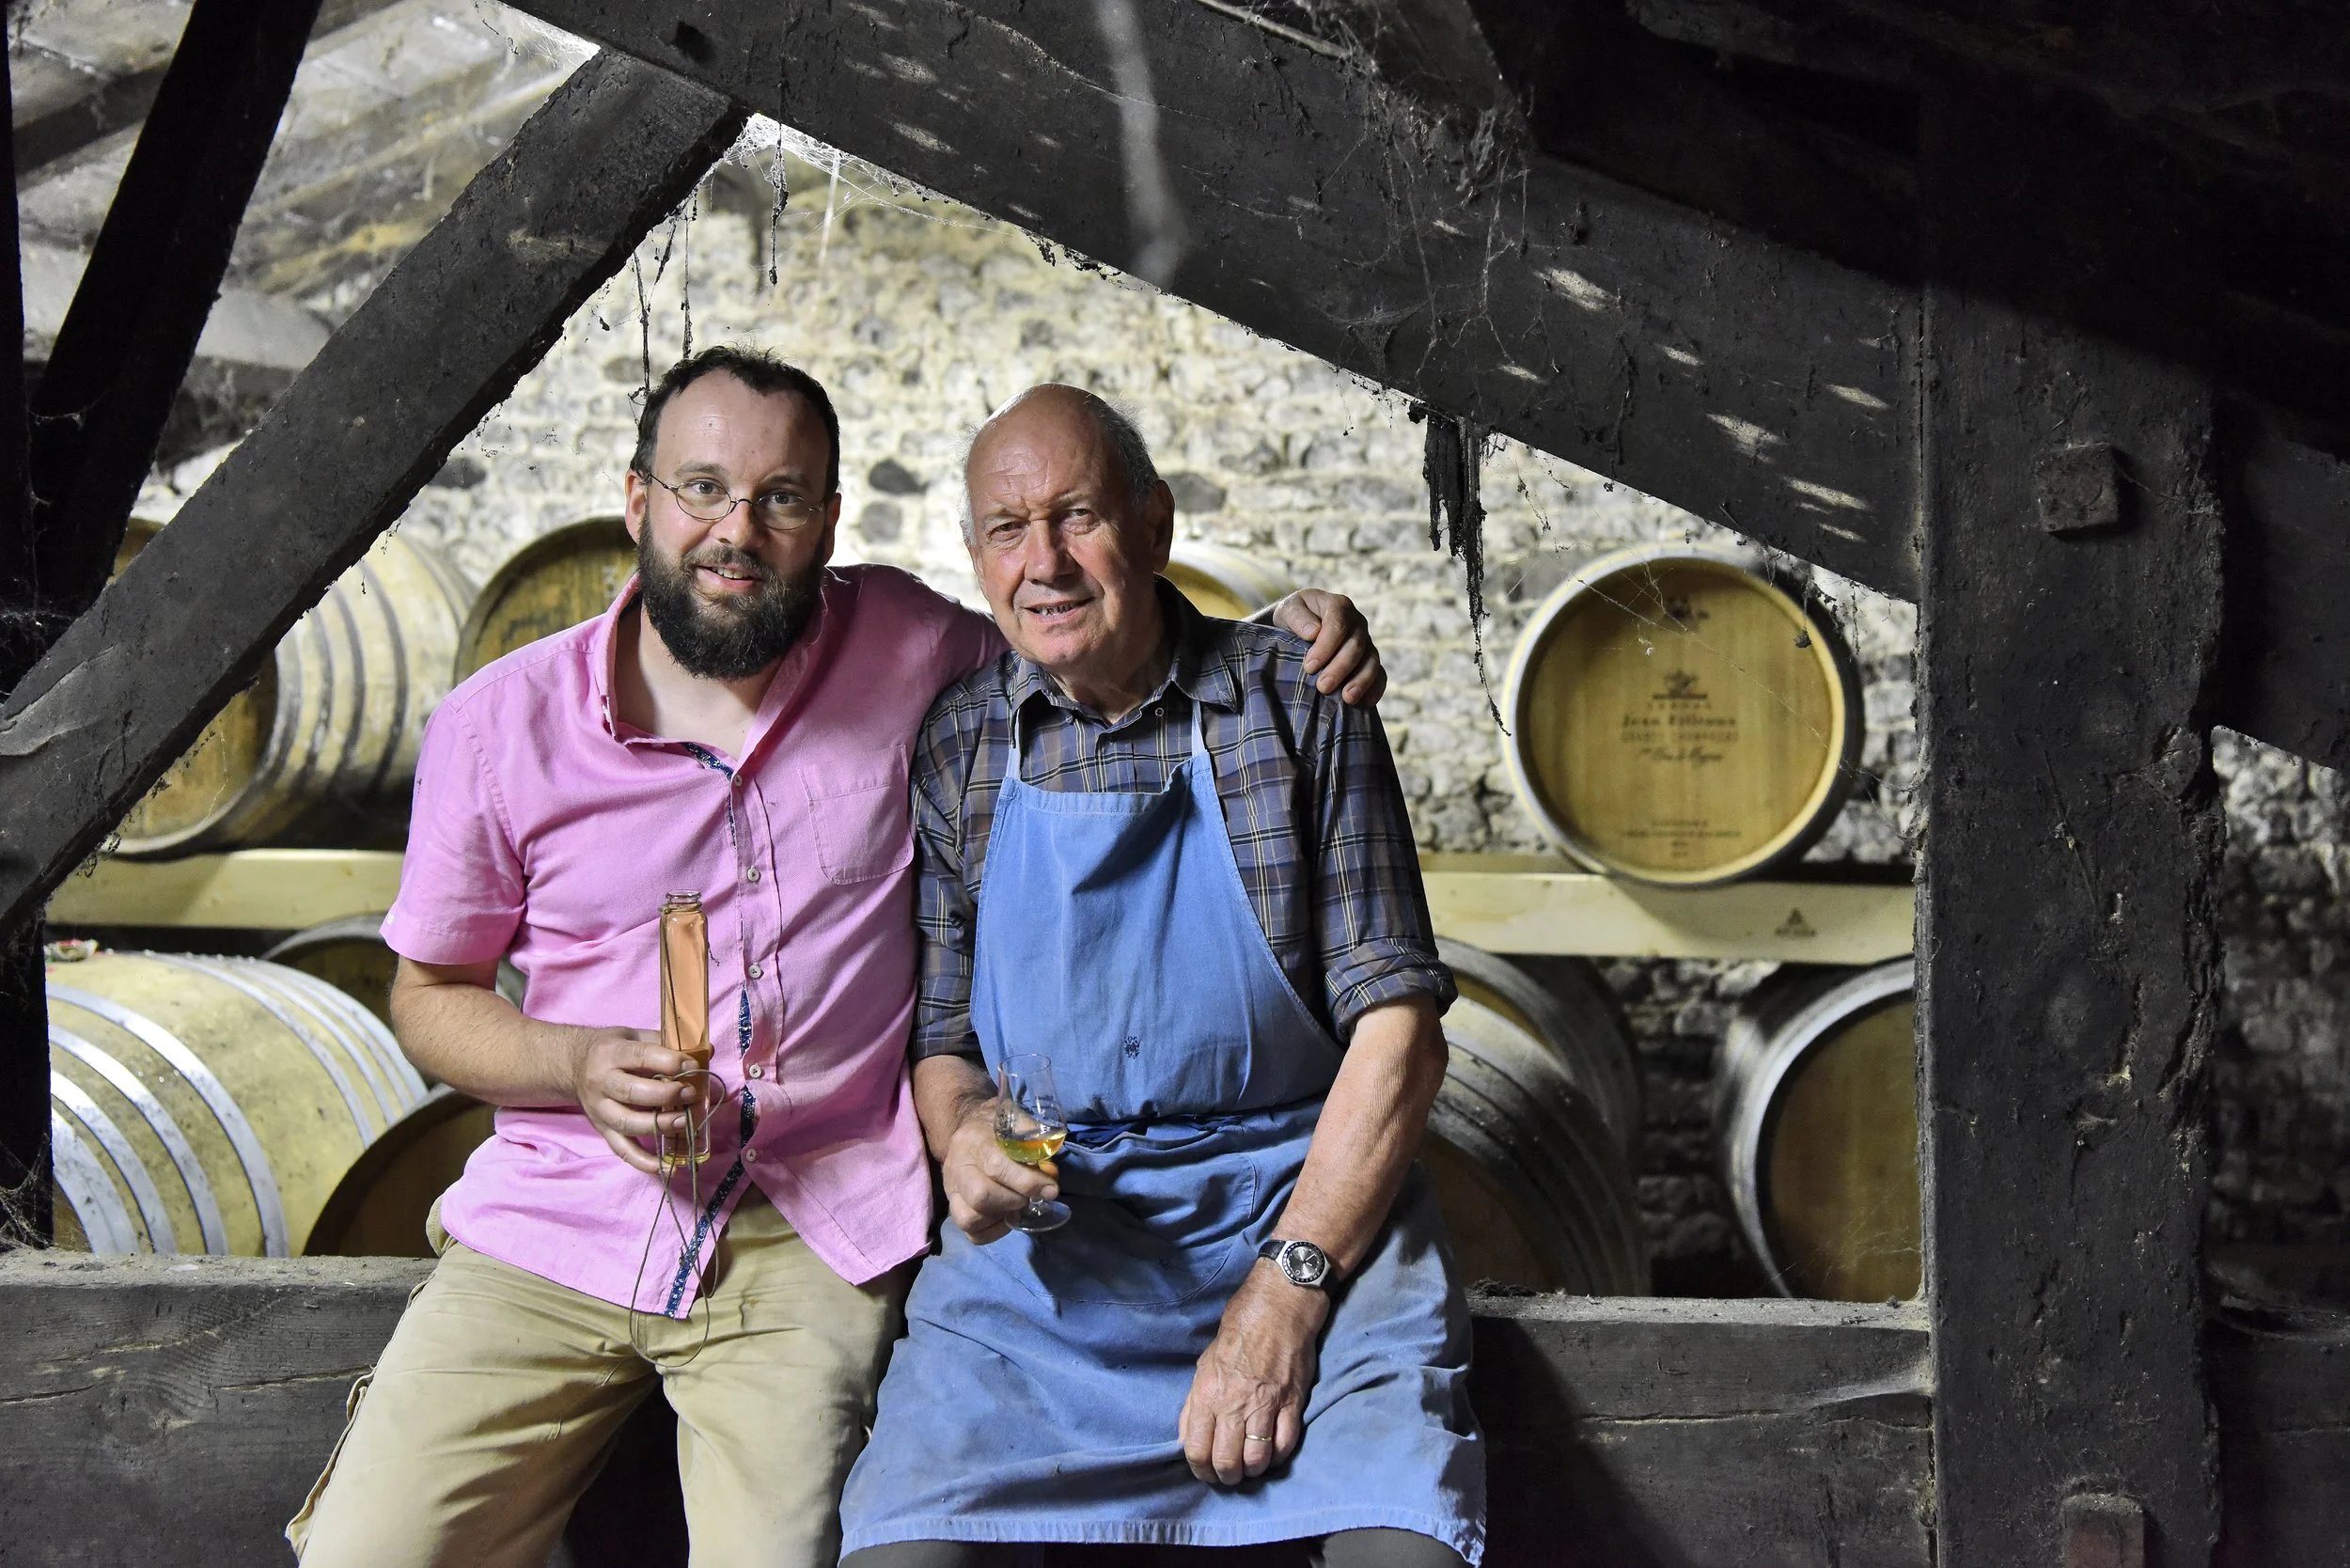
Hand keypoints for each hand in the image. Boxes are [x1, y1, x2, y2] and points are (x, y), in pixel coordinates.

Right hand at [568, 1028, 708, 1174]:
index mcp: (611, 1053)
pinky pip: (623, 1150)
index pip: (640, 1057)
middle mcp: (601, 1083)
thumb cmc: (614, 1050)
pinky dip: (644, 1162)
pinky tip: (668, 1167)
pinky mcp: (603, 1130)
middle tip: (691, 1094)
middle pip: (631, 1092)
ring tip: (685, 1123)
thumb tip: (706, 1052)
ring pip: (627, 1123)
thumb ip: (667, 1044)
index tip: (692, 1066)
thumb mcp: (635, 1036)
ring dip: (658, 1126)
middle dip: (665, 1095)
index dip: (668, 1062)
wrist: (574, 1065)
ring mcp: (600, 1110)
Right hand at [941, 1095, 1058, 1243]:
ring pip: (969, 1218)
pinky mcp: (953, 1208)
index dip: (1027, 1181)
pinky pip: (970, 1233)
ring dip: (1001, 1217)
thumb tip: (1050, 1173)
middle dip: (1013, 1200)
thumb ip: (1034, 1145)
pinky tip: (1006, 1217)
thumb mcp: (1016, 1123)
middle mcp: (957, 1167)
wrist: (970, 1130)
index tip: (1050, 1189)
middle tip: (1028, 1196)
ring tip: (1016, 1207)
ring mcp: (951, 1190)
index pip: (996, 1166)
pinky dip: (993, 1232)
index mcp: (974, 1141)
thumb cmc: (997, 1129)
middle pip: (980, 1196)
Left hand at [1179, 1260, 1330, 1484]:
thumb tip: (1187, 1437)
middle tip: (1232, 1474)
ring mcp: (1265, 1404)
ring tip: (1253, 1465)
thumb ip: (1195, 1403)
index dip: (1201, 1470)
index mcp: (1207, 1393)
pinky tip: (1274, 1452)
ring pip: (1257, 1459)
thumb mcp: (1204, 1364)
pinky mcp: (1293, 1402)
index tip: (1208, 1472)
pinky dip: (1279, 1456)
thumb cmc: (1238, 1332)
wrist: (1277, 1308)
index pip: (1196, 1450)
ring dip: (1254, 1470)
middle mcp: (1233, 1403)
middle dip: (1228, 1477)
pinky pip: (1285, 1444)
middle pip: (1227, 1462)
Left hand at [1266, 589, 1384, 705]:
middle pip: (1356, 645)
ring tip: (1347, 699)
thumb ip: (1296, 617)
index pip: (1338, 625)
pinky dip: (1375, 688)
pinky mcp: (1369, 661)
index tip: (1309, 667)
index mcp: (1338, 606)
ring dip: (1360, 681)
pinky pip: (1380, 674)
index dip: (1326, 647)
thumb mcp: (1287, 610)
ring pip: (1371, 661)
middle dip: (1340, 668)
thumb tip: (1313, 633)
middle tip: (1323, 687)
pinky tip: (1364, 703)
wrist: (1301, 627)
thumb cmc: (1294, 618)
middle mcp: (1357, 623)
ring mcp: (1366, 642)